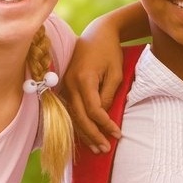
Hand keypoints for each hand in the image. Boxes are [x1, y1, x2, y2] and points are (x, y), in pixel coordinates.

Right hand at [61, 23, 125, 153]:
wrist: (98, 33)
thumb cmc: (110, 52)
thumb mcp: (115, 73)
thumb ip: (108, 95)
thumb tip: (103, 115)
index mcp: (84, 78)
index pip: (93, 109)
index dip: (104, 124)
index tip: (117, 134)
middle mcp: (70, 82)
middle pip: (79, 116)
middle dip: (92, 135)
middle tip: (105, 149)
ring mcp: (65, 83)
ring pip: (72, 115)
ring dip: (84, 133)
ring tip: (97, 148)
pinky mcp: (65, 85)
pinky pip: (70, 108)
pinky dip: (78, 123)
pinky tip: (85, 135)